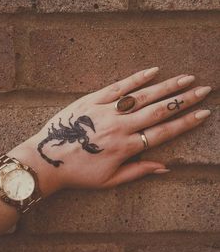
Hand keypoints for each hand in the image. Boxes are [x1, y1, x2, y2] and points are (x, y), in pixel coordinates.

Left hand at [8, 67, 210, 194]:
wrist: (47, 160)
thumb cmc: (78, 174)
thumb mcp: (109, 180)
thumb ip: (138, 172)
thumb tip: (165, 167)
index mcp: (126, 147)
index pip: (163, 132)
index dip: (185, 122)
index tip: (203, 113)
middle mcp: (120, 127)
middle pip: (158, 110)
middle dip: (183, 99)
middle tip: (204, 89)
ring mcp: (106, 111)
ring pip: (142, 96)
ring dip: (166, 86)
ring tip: (186, 78)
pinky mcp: (91, 100)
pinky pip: (118, 87)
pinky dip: (136, 78)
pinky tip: (153, 70)